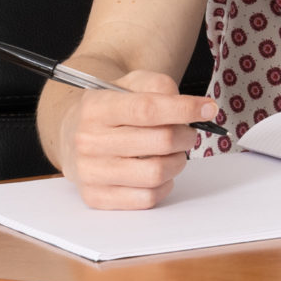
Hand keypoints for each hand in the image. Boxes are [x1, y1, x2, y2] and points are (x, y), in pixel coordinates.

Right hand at [55, 70, 216, 209]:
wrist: (73, 134)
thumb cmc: (111, 108)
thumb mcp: (130, 83)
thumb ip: (160, 85)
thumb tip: (190, 107)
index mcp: (97, 108)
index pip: (147, 109)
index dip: (184, 109)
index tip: (208, 109)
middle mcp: (88, 141)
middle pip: (160, 141)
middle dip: (186, 136)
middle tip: (189, 133)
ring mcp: (90, 172)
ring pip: (156, 173)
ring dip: (178, 162)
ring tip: (174, 152)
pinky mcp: (95, 196)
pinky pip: (146, 198)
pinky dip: (164, 185)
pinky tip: (159, 171)